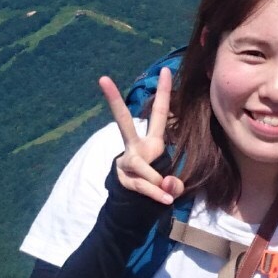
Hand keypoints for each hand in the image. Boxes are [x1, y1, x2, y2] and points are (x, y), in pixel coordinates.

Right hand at [99, 68, 183, 204]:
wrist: (134, 206)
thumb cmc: (157, 186)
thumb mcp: (172, 184)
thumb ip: (174, 184)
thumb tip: (168, 185)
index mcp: (151, 141)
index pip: (159, 113)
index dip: (164, 92)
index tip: (167, 70)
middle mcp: (135, 146)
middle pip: (123, 121)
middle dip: (114, 101)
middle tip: (103, 79)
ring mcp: (126, 162)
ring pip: (140, 166)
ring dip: (156, 182)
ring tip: (168, 194)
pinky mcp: (122, 179)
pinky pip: (143, 186)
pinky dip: (156, 194)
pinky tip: (166, 200)